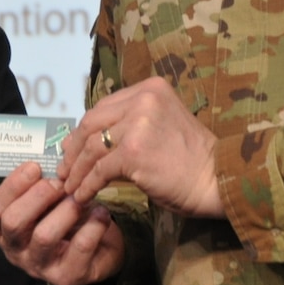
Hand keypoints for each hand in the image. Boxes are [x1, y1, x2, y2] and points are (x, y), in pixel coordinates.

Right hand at [0, 162, 125, 284]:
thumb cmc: (65, 220)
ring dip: (65, 210)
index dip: (13, 185)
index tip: (35, 166)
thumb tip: (48, 165)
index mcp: (4, 229)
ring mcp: (39, 267)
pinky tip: (101, 213)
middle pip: (13, 222)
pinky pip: (79, 247)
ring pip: (44, 235)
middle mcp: (16, 250)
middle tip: (60, 183)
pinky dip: (93, 225)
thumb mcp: (47, 203)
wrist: (98, 252)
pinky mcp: (67, 277)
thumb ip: (40, 187)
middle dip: (38, 196)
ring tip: (80, 197)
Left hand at [59, 76, 224, 217]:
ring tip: (70, 186)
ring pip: (92, 147)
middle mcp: (143, 100)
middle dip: (74, 149)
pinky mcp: (133, 152)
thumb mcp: (161, 124)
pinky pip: (99, 170)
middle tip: (65, 169)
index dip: (84, 130)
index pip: (104, 107)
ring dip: (77, 170)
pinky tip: (83, 195)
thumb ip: (130, 123)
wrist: (218, 180)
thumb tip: (87, 142)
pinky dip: (87, 184)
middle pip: (92, 122)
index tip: (72, 148)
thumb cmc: (193, 158)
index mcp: (150, 88)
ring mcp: (137, 125)